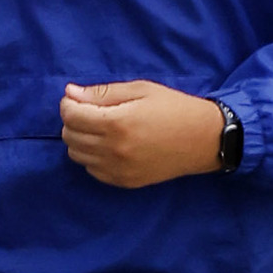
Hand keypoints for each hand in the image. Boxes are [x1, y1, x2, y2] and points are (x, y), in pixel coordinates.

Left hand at [60, 81, 227, 186]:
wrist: (203, 139)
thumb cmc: (174, 108)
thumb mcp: (140, 90)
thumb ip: (103, 93)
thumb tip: (70, 92)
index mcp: (117, 123)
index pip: (71, 116)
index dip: (68, 104)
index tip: (77, 98)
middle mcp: (114, 149)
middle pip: (70, 136)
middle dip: (73, 120)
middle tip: (89, 111)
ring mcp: (118, 169)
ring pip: (77, 155)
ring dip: (80, 139)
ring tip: (99, 128)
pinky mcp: (125, 181)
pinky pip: (92, 170)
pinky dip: (92, 157)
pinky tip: (109, 145)